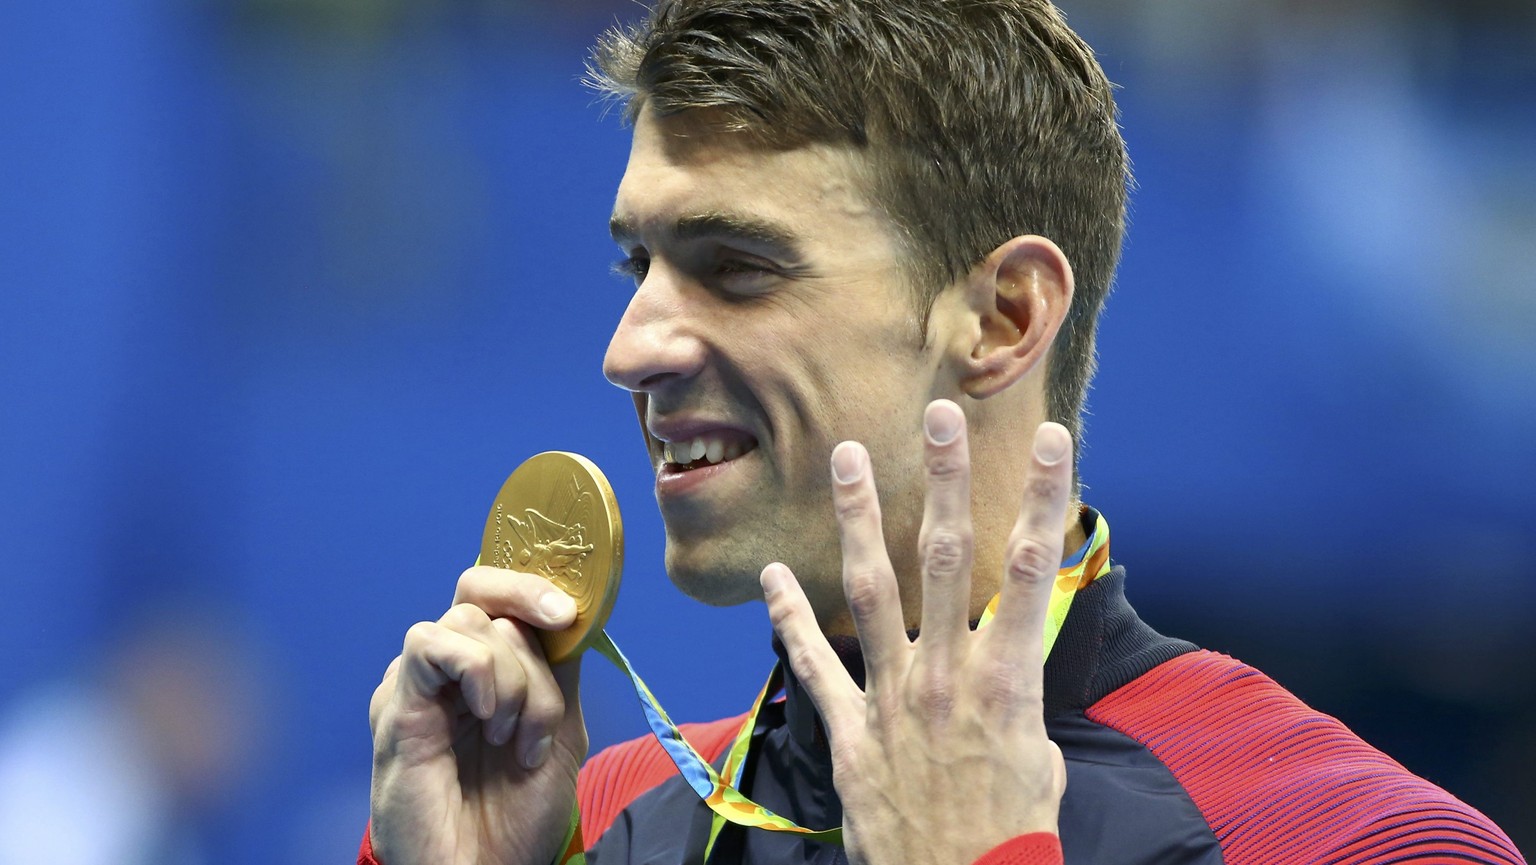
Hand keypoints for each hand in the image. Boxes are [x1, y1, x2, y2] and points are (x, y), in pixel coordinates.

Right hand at [368, 566, 587, 864]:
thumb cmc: (516, 815)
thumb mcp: (558, 732)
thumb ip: (558, 672)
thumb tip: (571, 612)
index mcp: (483, 672)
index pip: (495, 595)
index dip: (531, 583)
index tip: (570, 609)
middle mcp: (446, 672)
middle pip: (481, 592)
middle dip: (529, 603)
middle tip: (561, 623)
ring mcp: (418, 685)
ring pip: (470, 621)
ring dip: (514, 675)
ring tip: (515, 736)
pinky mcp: (396, 704)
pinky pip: (430, 644)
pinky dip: (474, 670)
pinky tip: (487, 717)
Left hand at [760, 400, 1069, 864]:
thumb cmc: (1014, 835)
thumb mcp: (1041, 760)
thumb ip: (1019, 702)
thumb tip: (1009, 675)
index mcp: (1008, 679)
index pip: (1033, 570)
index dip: (1045, 500)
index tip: (1055, 440)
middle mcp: (948, 674)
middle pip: (947, 557)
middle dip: (946, 480)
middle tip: (940, 414)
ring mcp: (893, 698)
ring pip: (873, 590)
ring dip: (861, 519)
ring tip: (849, 457)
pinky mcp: (852, 733)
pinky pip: (814, 666)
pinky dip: (791, 619)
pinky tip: (773, 574)